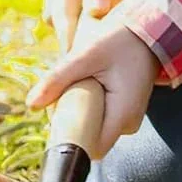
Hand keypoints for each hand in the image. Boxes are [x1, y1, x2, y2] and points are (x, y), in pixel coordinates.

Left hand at [26, 18, 160, 157]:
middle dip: (70, 120)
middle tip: (66, 90)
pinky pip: (99, 120)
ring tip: (79, 84)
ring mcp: (127, 119)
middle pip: (88, 139)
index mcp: (122, 114)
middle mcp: (128, 123)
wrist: (150, 32)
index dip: (68, 137)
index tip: (57, 114)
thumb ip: (59, 79)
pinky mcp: (124, 113)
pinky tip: (87, 86)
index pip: (89, 149)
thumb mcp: (87, 54)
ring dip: (78, 112)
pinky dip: (87, 107)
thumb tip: (31, 104)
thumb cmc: (122, 41)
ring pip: (92, 129)